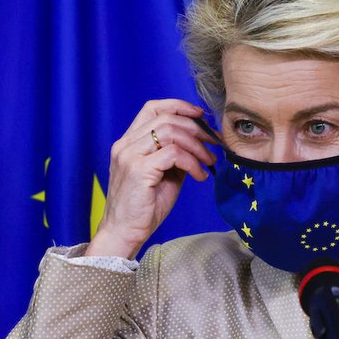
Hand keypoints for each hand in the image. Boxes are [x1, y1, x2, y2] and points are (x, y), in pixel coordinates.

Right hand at [86, 99, 217, 259]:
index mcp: (129, 142)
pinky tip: (199, 176)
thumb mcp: (165, 174)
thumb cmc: (144, 206)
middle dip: (196, 128)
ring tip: (208, 161)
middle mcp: (125, 144)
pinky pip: (174, 154)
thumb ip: (176, 155)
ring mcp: (129, 156)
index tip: (200, 115)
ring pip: (171, 132)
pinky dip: (192, 162)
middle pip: (166, 118)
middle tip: (213, 143)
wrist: (124, 232)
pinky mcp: (138, 170)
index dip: (179, 106)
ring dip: (197, 145)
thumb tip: (201, 142)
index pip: (152, 108)